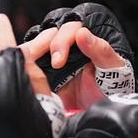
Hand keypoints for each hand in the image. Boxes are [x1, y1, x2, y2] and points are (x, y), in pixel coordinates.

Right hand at [20, 3, 134, 111]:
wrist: (99, 109)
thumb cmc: (112, 87)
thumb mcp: (112, 69)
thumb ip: (100, 50)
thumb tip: (82, 33)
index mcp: (87, 37)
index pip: (69, 28)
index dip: (60, 42)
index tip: (58, 62)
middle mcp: (69, 43)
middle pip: (48, 33)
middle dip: (42, 46)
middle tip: (43, 67)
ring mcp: (54, 55)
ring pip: (35, 44)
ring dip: (31, 53)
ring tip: (30, 68)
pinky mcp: (43, 68)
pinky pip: (30, 60)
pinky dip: (25, 64)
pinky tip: (27, 73)